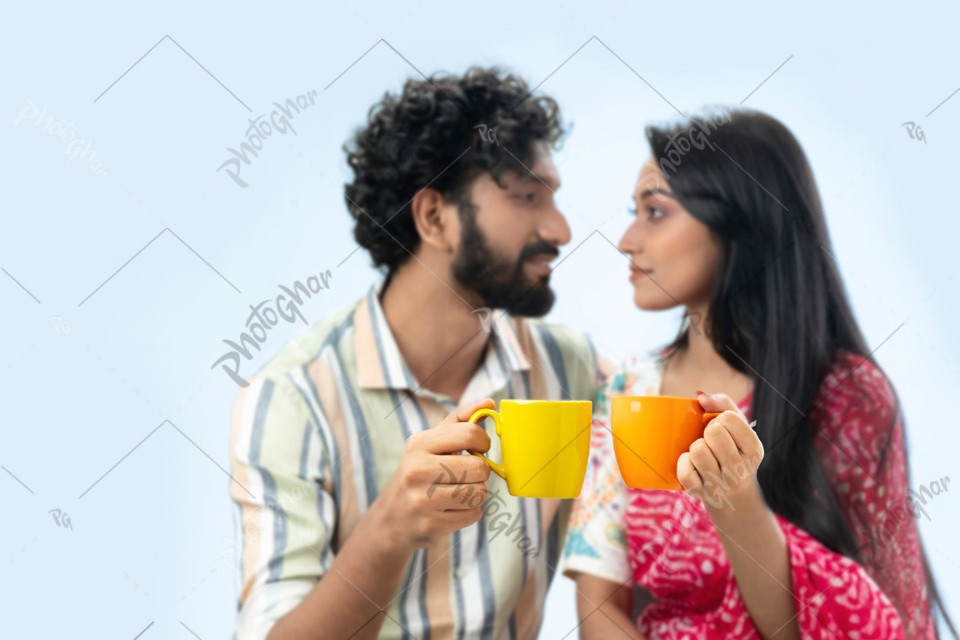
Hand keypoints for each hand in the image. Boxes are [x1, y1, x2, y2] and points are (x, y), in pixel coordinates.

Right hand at [374, 398, 493, 554]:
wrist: (391, 519)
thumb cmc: (418, 473)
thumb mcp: (429, 442)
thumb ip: (459, 420)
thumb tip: (489, 402)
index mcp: (419, 444)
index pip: (469, 434)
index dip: (483, 441)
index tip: (480, 448)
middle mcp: (417, 470)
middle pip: (479, 467)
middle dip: (481, 471)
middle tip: (468, 473)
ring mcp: (422, 500)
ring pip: (479, 492)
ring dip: (476, 492)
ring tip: (458, 491)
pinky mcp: (432, 525)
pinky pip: (474, 513)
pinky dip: (470, 511)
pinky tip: (452, 509)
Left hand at [677, 391, 763, 511]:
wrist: (733, 495)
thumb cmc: (732, 450)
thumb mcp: (737, 427)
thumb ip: (723, 403)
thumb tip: (701, 396)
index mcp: (754, 449)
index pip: (728, 418)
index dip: (719, 419)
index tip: (722, 430)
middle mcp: (741, 469)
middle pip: (713, 432)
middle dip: (707, 432)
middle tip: (712, 442)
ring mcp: (721, 484)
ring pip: (698, 450)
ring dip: (696, 448)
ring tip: (704, 454)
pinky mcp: (700, 493)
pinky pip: (685, 472)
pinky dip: (684, 464)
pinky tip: (693, 466)